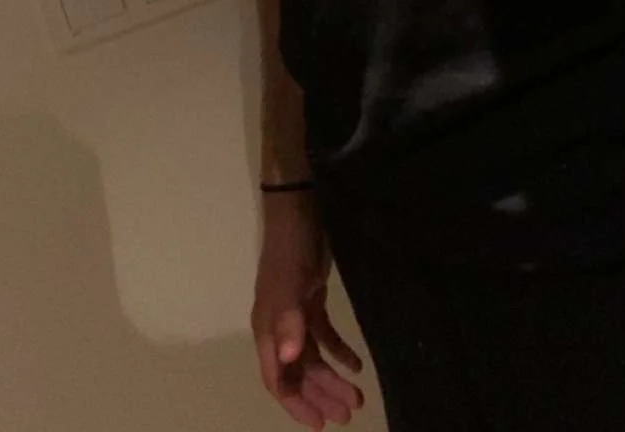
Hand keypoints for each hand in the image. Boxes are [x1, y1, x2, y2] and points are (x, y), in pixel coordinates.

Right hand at [252, 193, 363, 429]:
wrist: (297, 213)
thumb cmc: (291, 251)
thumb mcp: (290, 286)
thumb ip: (289, 323)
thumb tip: (287, 360)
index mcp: (268, 329)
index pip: (277, 379)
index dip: (296, 403)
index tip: (320, 422)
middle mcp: (279, 328)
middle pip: (298, 373)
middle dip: (321, 395)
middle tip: (349, 413)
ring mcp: (294, 316)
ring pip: (312, 357)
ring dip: (332, 378)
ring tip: (357, 396)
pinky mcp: (310, 302)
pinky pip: (324, 335)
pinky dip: (340, 351)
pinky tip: (356, 363)